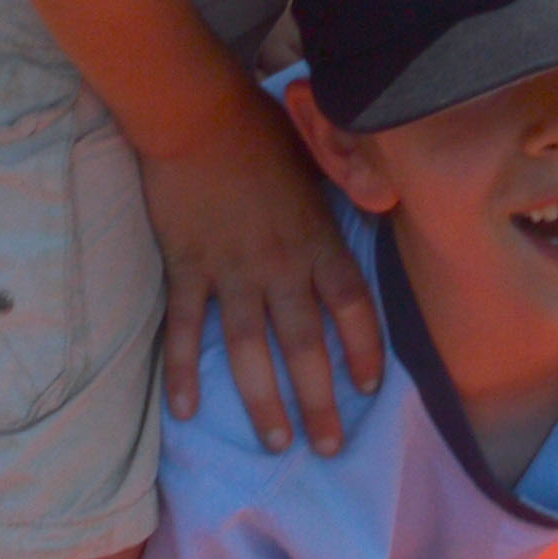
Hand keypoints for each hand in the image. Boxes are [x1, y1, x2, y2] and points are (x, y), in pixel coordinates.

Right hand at [143, 90, 386, 452]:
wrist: (195, 112)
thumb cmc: (259, 128)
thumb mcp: (315, 159)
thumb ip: (339, 194)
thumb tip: (375, 200)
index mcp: (316, 239)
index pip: (352, 307)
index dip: (363, 349)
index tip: (368, 386)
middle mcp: (279, 265)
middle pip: (304, 346)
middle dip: (318, 402)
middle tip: (326, 447)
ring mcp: (230, 271)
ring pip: (248, 351)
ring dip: (262, 401)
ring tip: (276, 441)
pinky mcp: (187, 267)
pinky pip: (184, 329)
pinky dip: (182, 371)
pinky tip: (186, 409)